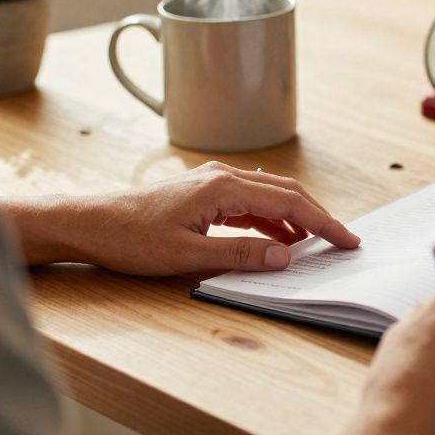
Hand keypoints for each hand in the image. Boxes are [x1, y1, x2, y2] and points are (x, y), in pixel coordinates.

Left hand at [11, 162, 359, 274]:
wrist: (87, 223)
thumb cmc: (129, 238)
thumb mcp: (187, 255)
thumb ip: (239, 255)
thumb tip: (285, 256)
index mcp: (223, 188)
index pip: (288, 203)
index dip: (323, 223)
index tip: (347, 240)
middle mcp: (221, 177)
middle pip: (285, 192)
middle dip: (317, 216)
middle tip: (343, 240)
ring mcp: (210, 182)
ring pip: (268, 195)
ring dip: (295, 218)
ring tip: (315, 243)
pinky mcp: (201, 193)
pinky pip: (249, 202)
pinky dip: (270, 219)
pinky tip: (276, 239)